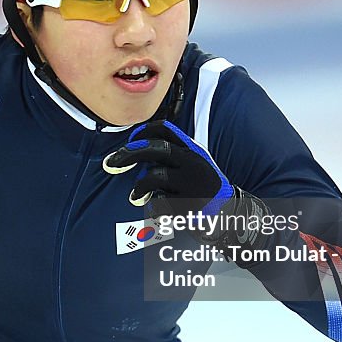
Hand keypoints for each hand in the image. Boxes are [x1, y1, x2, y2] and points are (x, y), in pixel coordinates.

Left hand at [103, 120, 233, 217]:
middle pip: (156, 148)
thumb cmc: (204, 186)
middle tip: (112, 163)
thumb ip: (172, 156)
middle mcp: (192, 163)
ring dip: (140, 185)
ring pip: (155, 176)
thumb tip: (138, 153)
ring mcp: (190, 183)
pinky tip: (156, 210)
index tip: (130, 140)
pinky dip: (154, 205)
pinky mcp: (188, 204)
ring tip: (134, 196)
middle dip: (130, 153)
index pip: (166, 129)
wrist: (230, 211)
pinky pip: (161, 201)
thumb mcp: (194, 163)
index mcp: (192, 150)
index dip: (143, 131)